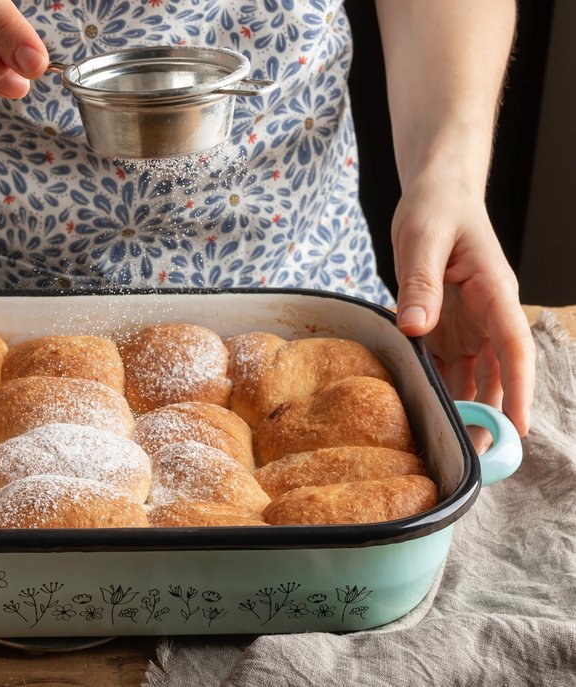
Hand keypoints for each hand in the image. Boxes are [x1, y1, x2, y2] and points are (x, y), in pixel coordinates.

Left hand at [391, 175, 534, 437]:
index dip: (519, 389)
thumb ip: (420, 284)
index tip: (518, 428)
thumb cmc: (437, 208)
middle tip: (481, 458)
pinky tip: (435, 418)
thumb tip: (415, 329)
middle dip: (493, 414)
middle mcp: (489, 313)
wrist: (435, 192)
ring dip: (471, 409)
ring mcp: (470, 322)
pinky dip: (447, 391)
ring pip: (477, 375)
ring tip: (460, 450)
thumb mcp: (424, 240)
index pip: (515, 347)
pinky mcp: (448, 325)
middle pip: (499, 373)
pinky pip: (451, 365)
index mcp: (494, 292)